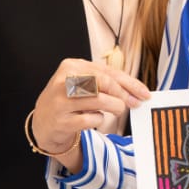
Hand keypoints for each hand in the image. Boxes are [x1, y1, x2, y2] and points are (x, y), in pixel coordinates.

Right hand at [31, 58, 150, 170]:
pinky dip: (98, 120)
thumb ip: (107, 83)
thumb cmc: (70, 100)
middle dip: (123, 94)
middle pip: (104, 83)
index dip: (130, 83)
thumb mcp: (84, 84)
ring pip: (99, 100)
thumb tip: (136, 92)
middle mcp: (64, 81)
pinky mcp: (61, 120)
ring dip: (115, 106)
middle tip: (134, 103)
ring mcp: (60, 101)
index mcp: (71, 66)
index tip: (144, 93)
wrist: (44, 122)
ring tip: (117, 110)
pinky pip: (89, 119)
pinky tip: (96, 119)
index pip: (107, 72)